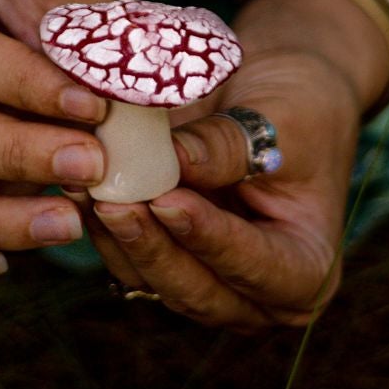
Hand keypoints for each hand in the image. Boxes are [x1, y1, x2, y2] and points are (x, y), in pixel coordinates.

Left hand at [73, 49, 361, 331]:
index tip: (168, 202)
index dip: (209, 238)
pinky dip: (107, 227)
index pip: (256, 266)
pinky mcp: (169, 263)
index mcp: (307, 270)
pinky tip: (81, 188)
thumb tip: (170, 161)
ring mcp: (211, 286)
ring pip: (155, 279)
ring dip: (118, 238)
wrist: (281, 92)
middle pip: (198, 289)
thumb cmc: (297, 105)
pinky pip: (132, 258)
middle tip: (112, 202)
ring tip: (86, 189)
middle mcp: (259, 296)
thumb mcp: (278, 119)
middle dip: (152, 246)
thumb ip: (227, 148)